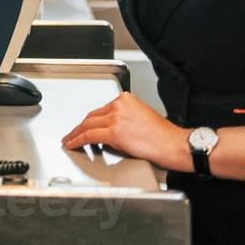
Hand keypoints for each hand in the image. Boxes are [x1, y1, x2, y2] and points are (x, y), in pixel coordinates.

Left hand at [62, 91, 191, 171]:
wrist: (175, 145)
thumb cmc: (165, 137)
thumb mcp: (141, 118)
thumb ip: (124, 120)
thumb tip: (110, 131)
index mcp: (126, 99)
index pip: (102, 110)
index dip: (91, 120)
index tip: (84, 125)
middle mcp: (119, 105)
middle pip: (92, 116)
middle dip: (80, 126)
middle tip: (73, 133)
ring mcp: (115, 118)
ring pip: (87, 125)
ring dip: (75, 134)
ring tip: (69, 140)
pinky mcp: (114, 132)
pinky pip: (88, 136)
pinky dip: (77, 140)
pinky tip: (72, 144)